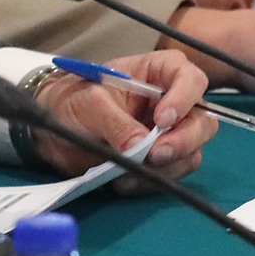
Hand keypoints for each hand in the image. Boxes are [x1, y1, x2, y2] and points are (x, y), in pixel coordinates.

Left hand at [29, 51, 218, 187]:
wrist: (52, 130)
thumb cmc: (72, 101)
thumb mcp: (89, 104)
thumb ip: (114, 121)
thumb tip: (139, 146)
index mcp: (157, 73)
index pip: (190, 78)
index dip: (184, 98)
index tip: (162, 120)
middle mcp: (171, 103)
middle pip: (202, 121)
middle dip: (183, 141)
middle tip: (154, 155)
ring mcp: (169, 134)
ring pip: (192, 153)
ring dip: (166, 167)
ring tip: (127, 172)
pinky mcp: (160, 160)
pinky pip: (172, 174)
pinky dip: (152, 181)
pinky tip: (124, 182)